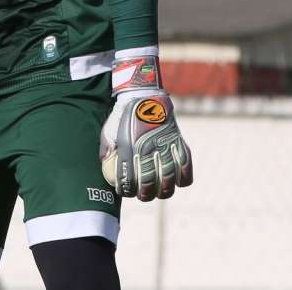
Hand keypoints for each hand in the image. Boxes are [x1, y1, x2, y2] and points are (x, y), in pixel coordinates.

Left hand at [99, 52, 192, 200]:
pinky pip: (186, 167)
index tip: (126, 192)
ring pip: (169, 180)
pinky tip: (177, 182)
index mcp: (128, 148)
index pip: (128, 179)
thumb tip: (105, 168)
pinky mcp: (178, 142)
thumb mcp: (108, 132)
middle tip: (143, 195)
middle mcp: (148, 149)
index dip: (127, 191)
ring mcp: (165, 146)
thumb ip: (106, 151)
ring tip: (159, 192)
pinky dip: (184, 178)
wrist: (143, 96)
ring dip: (164, 191)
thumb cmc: (122, 116)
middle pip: (150, 184)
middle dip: (145, 195)